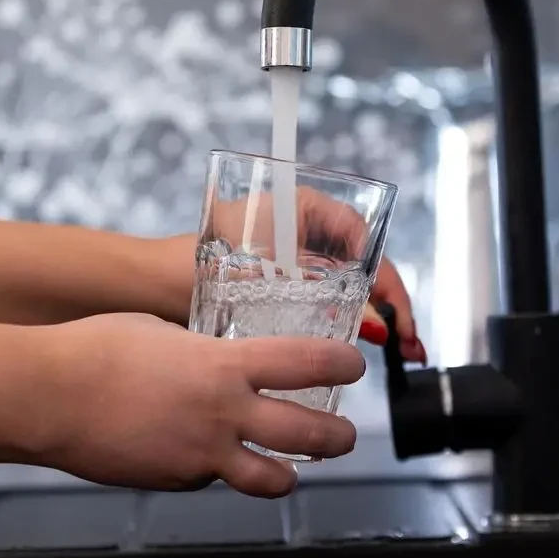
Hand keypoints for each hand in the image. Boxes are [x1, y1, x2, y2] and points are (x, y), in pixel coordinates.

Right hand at [34, 313, 365, 497]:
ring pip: (272, 479)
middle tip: (345, 435)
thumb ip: (205, 351)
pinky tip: (206, 456)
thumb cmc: (97, 349)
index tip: (354, 364)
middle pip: (309, 435)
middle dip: (338, 438)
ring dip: (292, 474)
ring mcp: (201, 454)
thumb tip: (220, 360)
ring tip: (296, 470)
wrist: (49, 395)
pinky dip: (219, 471)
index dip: (342, 366)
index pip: (308, 364)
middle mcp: (223, 414)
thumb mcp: (165, 333)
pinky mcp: (176, 480)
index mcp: (225, 365)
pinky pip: (212, 478)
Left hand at [192, 187, 425, 363]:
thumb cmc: (195, 263)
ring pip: (350, 288)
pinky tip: (362, 348)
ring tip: (400, 350)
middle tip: (411, 344)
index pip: (364, 241)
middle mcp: (303, 230)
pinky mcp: (282, 287)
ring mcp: (293, 260)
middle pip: (364, 266)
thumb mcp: (269, 279)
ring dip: (377, 317)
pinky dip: (347, 325)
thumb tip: (374, 325)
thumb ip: (323, 299)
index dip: (388, 281)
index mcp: (302, 207)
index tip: (399, 316)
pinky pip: (326, 303)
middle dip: (392, 305)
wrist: (148, 287)